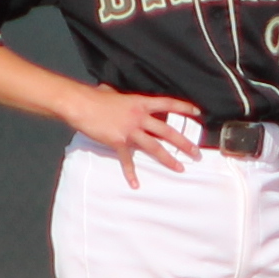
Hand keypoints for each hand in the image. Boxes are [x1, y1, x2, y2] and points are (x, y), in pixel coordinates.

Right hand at [69, 85, 200, 182]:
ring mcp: (130, 130)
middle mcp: (139, 116)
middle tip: (196, 153)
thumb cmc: (95, 97)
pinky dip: (130, 173)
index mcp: (140, 103)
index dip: (183, 108)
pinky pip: (127, 160)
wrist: (81, 104)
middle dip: (183, 143)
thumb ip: (121, 98)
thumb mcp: (113, 93)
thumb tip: (113, 93)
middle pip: (166, 131)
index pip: (167, 104)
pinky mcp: (118, 141)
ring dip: (168, 159)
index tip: (198, 113)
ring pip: (154, 147)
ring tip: (180, 168)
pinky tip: (135, 184)